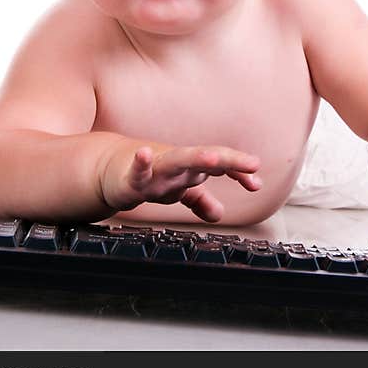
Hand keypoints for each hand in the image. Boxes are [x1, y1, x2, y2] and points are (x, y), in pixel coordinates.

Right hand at [102, 144, 261, 222]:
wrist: (110, 169)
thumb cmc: (149, 175)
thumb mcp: (177, 190)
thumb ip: (199, 199)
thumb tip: (218, 213)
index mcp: (189, 168)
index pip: (219, 167)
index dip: (238, 173)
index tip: (257, 184)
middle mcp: (175, 166)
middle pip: (205, 160)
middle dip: (229, 162)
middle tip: (252, 164)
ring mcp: (155, 172)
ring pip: (177, 163)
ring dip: (195, 159)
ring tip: (212, 158)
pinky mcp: (131, 180)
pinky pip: (137, 173)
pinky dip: (141, 163)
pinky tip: (144, 154)